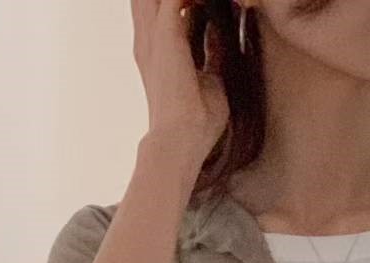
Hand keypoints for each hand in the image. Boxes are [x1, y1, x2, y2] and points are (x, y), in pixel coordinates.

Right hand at [132, 0, 229, 173]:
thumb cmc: (197, 123)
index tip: (206, 4)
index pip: (160, 7)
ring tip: (206, 0)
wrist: (181, 142)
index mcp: (155, 49)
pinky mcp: (165, 33)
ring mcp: (153, 34)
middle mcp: (148, 38)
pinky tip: (214, 1)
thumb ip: (213, 51)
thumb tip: (222, 31)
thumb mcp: (211, 79)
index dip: (184, 2)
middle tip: (203, 1)